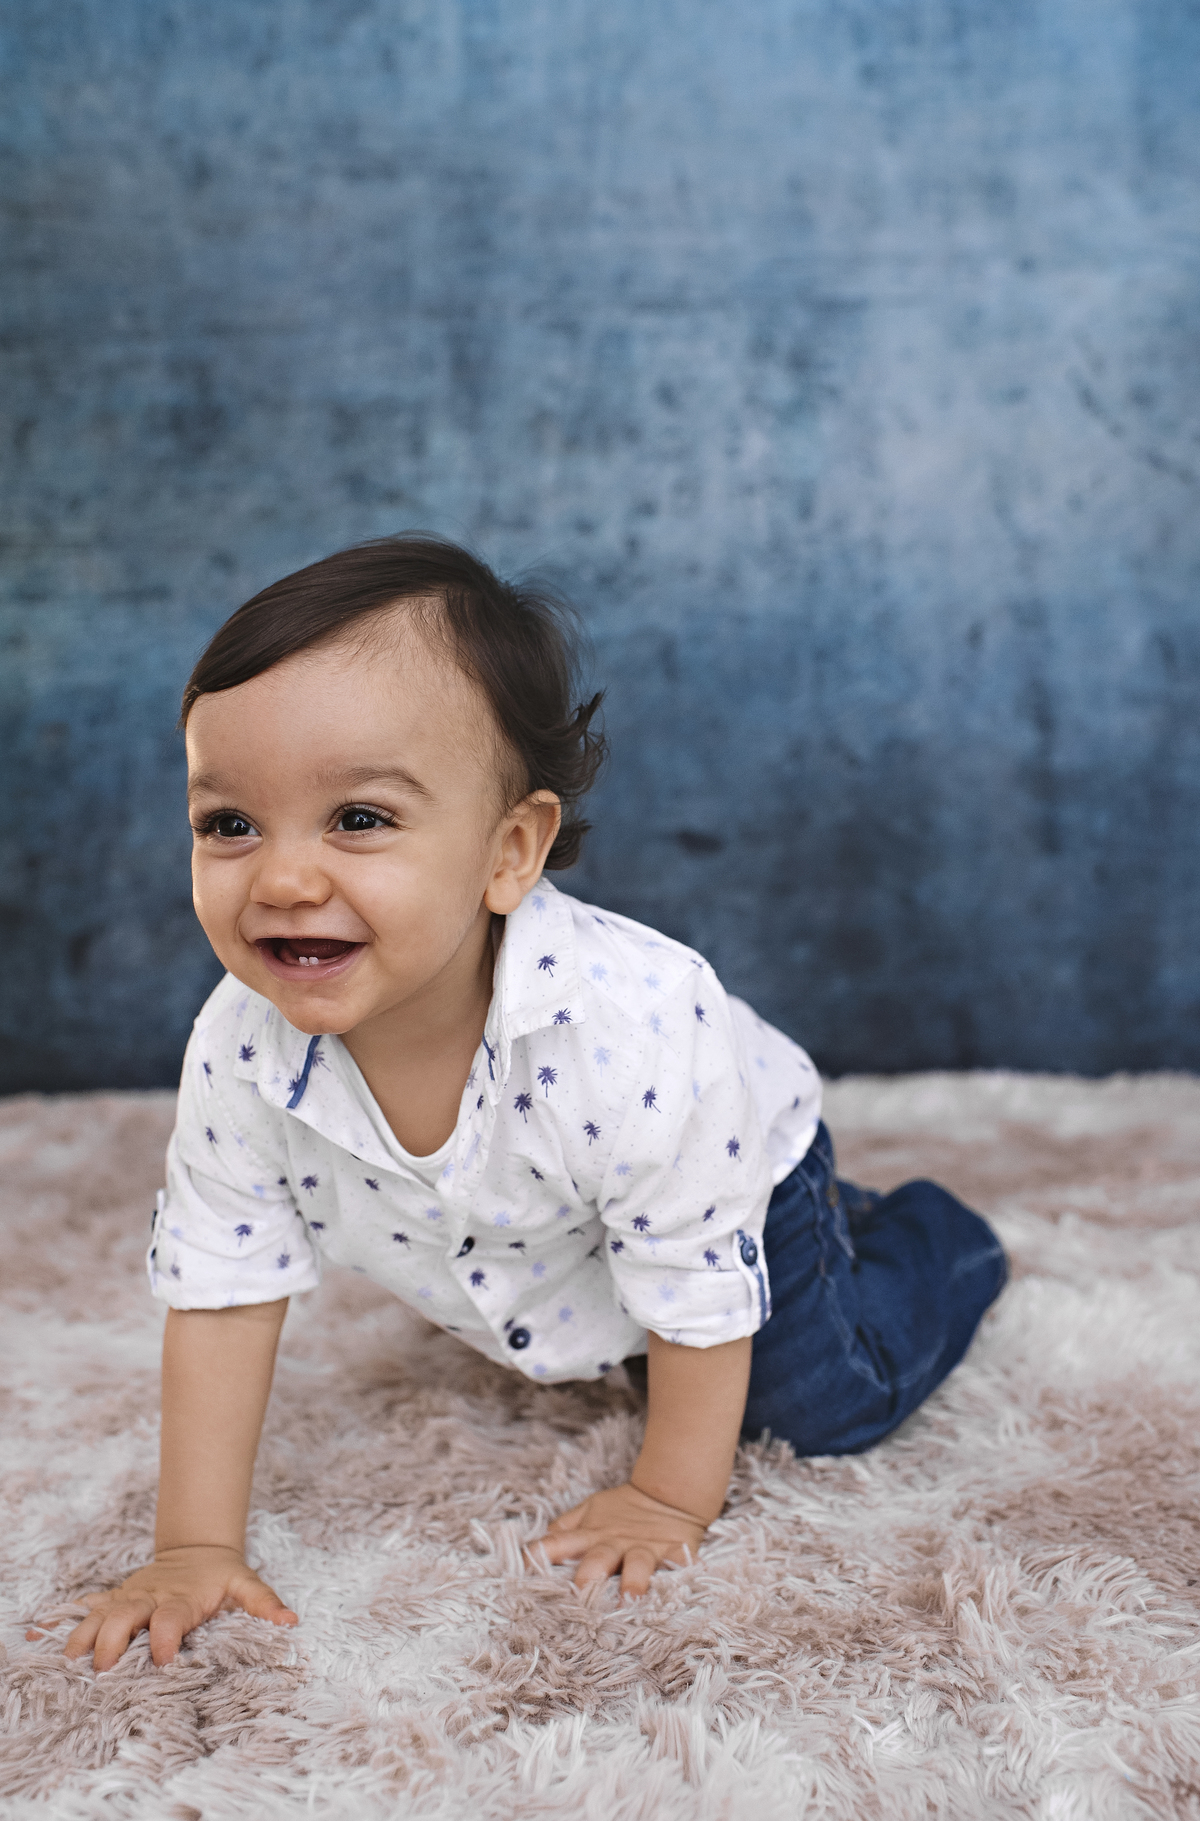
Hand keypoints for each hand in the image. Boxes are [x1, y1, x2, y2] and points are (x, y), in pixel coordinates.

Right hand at [28, 1545, 296, 1670]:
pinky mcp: (115, 1601)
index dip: (166, 1635)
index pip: (171, 1618)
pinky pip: (85, 1610)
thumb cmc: (221, 1576)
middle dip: (113, 1639)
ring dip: (85, 1635)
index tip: (162, 1657)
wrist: (197, 1548)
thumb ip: (264, 1603)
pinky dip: (64, 1621)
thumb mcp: (245, 1584)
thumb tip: (290, 1621)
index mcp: (181, 1598)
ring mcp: (130, 1599)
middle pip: (126, 1616)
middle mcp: (151, 1598)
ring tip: (70, 1659)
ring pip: (100, 1614)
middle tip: (104, 1667)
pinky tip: (40, 1633)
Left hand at [532, 1480, 708, 1596]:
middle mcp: (614, 1543)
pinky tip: (682, 1588)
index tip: (523, 1571)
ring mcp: (645, 1548)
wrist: (667, 1496)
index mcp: (589, 1535)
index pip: (558, 1543)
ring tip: (630, 1601)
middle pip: (597, 1557)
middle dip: (588, 1575)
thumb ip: (563, 1532)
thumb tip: (532, 1550)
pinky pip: (680, 1563)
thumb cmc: (621, 1513)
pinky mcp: (675, 1550)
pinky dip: (683, 1572)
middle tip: (579, 1594)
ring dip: (633, 1581)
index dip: (540, 1555)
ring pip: (638, 1564)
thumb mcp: (587, 1515)